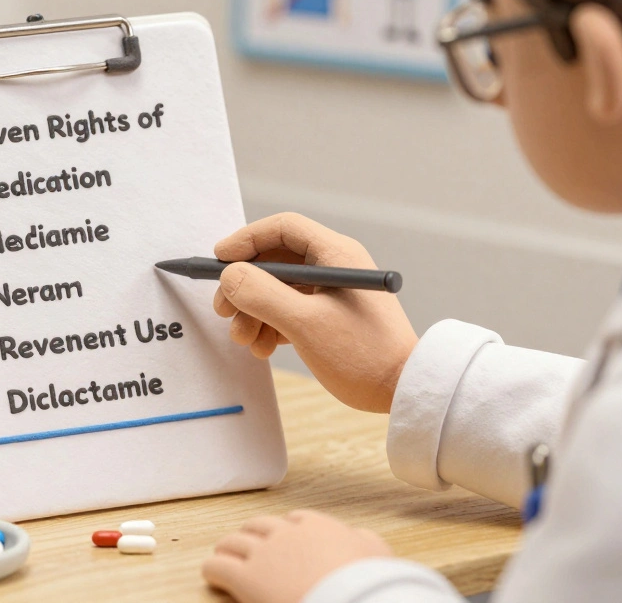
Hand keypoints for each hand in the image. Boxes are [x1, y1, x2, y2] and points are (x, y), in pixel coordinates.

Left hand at [203, 510, 391, 602]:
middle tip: (246, 542)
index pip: (295, 520)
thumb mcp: (376, 553)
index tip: (283, 536)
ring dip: (227, 547)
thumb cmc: (366, 583)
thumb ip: (365, 541)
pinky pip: (218, 566)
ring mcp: (262, 554)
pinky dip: (213, 568)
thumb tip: (360, 537)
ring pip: (234, 542)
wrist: (348, 600)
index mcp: (317, 526)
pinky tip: (211, 573)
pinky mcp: (244, 578)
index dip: (286, 529)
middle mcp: (286, 534)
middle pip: (259, 526)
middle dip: (251, 534)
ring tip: (222, 553)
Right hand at [214, 213, 417, 412]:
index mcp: (336, 255)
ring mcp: (332, 293)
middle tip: (223, 310)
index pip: (283, 229)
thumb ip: (262, 295)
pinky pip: (289, 311)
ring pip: (278, 289)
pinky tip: (263, 348)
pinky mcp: (329, 317)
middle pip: (275, 261)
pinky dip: (270, 326)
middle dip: (244, 286)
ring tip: (244, 339)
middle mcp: (334, 267)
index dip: (246, 240)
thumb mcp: (304, 323)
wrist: (402, 391)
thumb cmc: (363, 354)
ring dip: (253, 312)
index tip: (219, 260)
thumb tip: (229, 276)